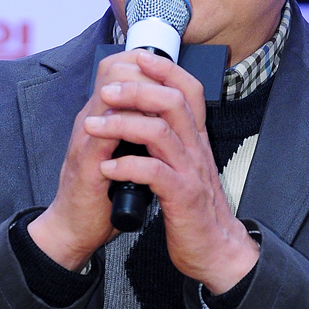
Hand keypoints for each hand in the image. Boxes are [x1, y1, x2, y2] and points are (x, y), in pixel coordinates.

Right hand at [28, 49, 157, 271]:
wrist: (74, 228)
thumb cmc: (103, 190)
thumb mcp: (124, 151)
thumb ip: (138, 130)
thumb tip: (167, 115)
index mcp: (102, 115)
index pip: (119, 67)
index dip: (146, 62)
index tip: (170, 73)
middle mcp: (91, 118)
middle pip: (116, 71)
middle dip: (149, 75)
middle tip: (170, 90)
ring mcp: (86, 138)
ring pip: (110, 96)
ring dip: (143, 98)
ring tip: (164, 109)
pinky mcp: (85, 163)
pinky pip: (104, 134)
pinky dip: (129, 130)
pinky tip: (149, 135)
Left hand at [92, 50, 259, 293]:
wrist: (215, 252)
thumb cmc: (193, 208)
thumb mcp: (186, 166)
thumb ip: (172, 141)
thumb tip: (148, 115)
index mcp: (195, 139)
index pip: (188, 90)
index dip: (166, 69)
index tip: (139, 57)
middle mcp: (196, 149)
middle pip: (172, 102)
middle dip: (137, 89)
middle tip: (106, 90)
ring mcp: (191, 172)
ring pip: (160, 132)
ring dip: (123, 123)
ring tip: (93, 125)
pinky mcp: (183, 198)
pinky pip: (155, 173)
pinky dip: (128, 165)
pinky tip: (109, 167)